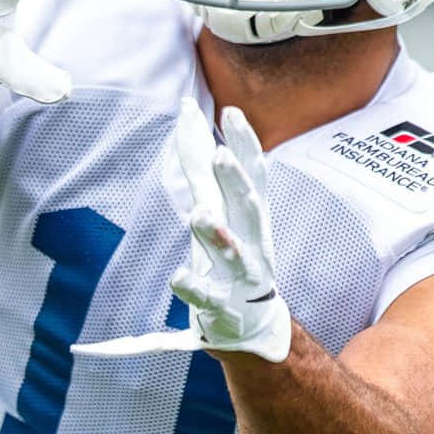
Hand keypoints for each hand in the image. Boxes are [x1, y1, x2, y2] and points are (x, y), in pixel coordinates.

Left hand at [72, 97, 292, 362]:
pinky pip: (209, 297)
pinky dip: (194, 287)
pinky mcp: (223, 307)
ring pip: (233, 253)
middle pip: (249, 208)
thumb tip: (188, 111)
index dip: (245, 145)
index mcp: (251, 216)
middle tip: (220, 157)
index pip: (255, 175)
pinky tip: (177, 277)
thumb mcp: (220, 206)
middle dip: (236, 183)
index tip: (231, 113)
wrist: (251, 323)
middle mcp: (253, 242)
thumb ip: (201, 163)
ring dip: (218, 235)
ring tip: (199, 216)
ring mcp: (241, 276)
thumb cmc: (233, 253)